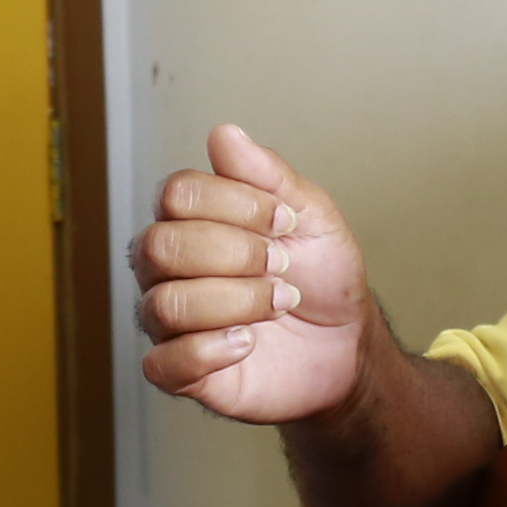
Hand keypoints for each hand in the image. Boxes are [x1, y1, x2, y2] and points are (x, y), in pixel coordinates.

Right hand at [128, 123, 375, 422]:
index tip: (285, 221)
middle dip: (235, 254)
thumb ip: (267, 174)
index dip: (235, 205)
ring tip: (277, 303)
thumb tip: (223, 134)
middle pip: (160, 245)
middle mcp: (168, 269)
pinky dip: (209, 351)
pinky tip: (247, 343)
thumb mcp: (311, 215)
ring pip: (165, 304)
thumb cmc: (322, 277)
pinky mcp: (181, 372)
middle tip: (281, 266)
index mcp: (192, 222)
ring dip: (236, 301)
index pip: (176, 195)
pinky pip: (162, 364)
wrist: (347, 345)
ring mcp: (172, 321)